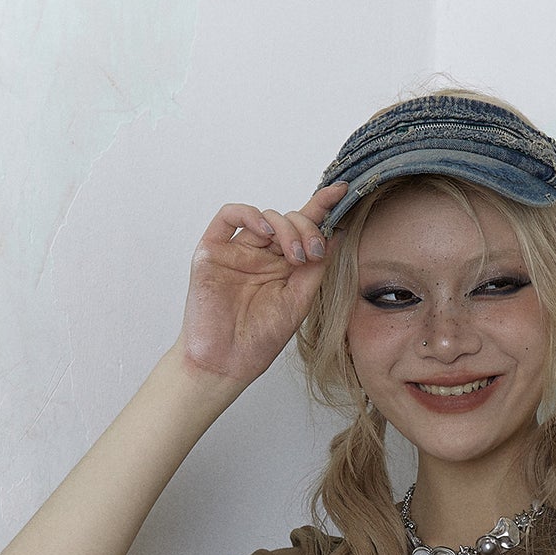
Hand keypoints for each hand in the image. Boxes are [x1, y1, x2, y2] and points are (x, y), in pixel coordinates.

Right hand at [175, 181, 350, 386]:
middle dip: (307, 229)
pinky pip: (228, 217)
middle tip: (312, 254)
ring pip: (266, 217)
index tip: (343, 191)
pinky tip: (265, 229)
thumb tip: (336, 234)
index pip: (304, 230)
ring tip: (295, 255)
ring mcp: (237, 252)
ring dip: (286, 228)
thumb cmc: (259, 341)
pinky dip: (249, 214)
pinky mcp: (212, 252)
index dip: (322, 207)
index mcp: (283, 268)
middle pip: (288, 221)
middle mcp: (261, 256)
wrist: (226, 363)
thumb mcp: (298, 303)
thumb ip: (316, 270)